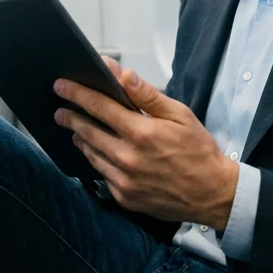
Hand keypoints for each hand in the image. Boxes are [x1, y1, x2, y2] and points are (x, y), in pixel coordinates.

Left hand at [54, 58, 239, 228]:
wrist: (212, 194)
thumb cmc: (198, 151)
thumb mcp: (180, 115)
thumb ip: (147, 95)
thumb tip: (123, 74)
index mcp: (141, 132)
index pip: (99, 106)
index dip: (77, 94)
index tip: (61, 86)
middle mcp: (127, 157)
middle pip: (87, 131)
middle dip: (70, 117)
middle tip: (60, 110)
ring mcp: (124, 180)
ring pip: (91, 154)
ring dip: (81, 139)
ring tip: (75, 129)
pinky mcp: (124, 197)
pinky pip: (102, 175)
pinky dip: (97, 160)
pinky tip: (96, 152)